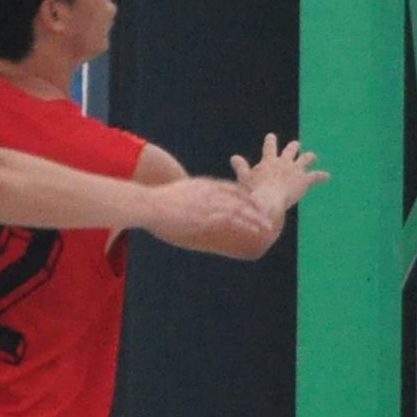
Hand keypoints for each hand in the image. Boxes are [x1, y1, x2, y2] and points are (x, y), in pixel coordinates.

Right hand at [141, 177, 279, 256]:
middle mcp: (210, 191)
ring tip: (268, 226)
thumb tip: (182, 206)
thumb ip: (184, 199)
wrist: (148, 203)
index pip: (229, 188)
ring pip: (241, 208)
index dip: (244, 196)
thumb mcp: (173, 196)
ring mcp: (210, 202)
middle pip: (240, 197)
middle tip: (268, 214)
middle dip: (255, 206)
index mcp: (202, 184)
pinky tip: (256, 231)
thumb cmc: (154, 202)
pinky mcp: (208, 214)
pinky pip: (234, 219)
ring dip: (256, 218)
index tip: (255, 203)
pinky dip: (247, 225)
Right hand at [233, 135, 329, 217]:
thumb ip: (241, 167)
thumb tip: (234, 157)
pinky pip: (316, 176)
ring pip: (305, 158)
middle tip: (295, 144)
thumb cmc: (254, 191)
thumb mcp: (244, 178)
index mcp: (269, 160)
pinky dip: (322, 176)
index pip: (269, 147)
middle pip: (290, 150)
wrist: (269, 200)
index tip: (271, 136)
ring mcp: (296, 170)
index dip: (271, 141)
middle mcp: (284, 162)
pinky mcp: (305, 180)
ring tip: (312, 156)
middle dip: (293, 147)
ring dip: (309, 156)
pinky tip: (327, 176)